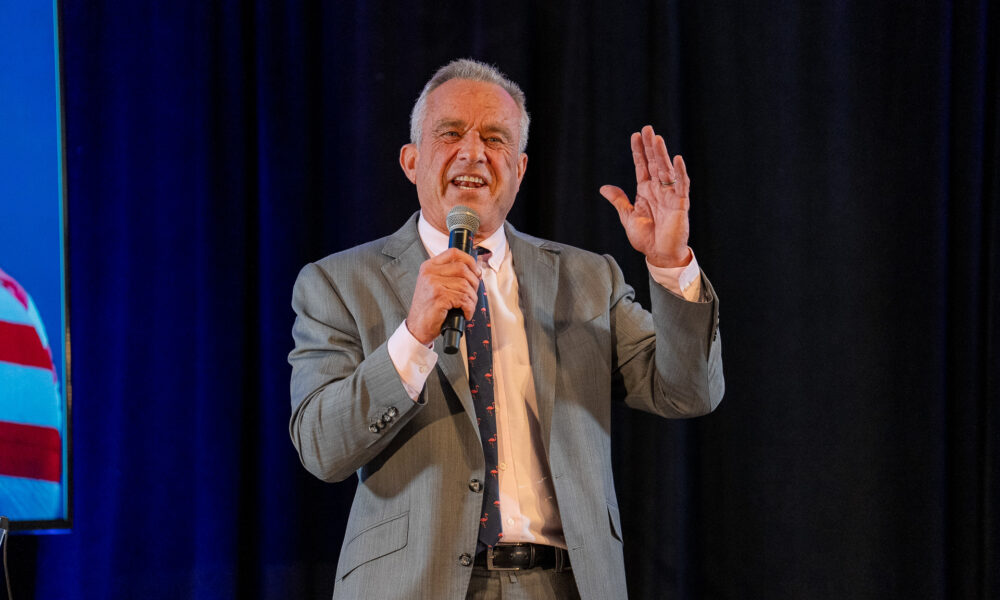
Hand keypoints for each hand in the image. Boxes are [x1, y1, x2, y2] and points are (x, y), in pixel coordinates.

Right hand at [406, 248, 480, 344]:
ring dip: (472, 299)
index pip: (454, 253)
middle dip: (474, 283)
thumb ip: (450, 275)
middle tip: (471, 295)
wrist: (417, 327)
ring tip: (467, 307)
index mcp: (429, 266)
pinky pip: (464, 299)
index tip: (476, 272)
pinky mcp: (439, 297)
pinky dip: (469, 308)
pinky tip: (464, 313)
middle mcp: (430, 273)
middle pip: (463, 269)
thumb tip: (476, 270)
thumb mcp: (434, 285)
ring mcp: (433, 284)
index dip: (469, 260)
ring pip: (466, 286)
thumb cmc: (428, 308)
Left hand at [600, 125, 691, 267]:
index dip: (639, 151)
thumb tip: (604, 187)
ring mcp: (670, 195)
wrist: (659, 254)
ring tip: (657, 139)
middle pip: (654, 163)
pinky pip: (681, 185)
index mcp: (646, 191)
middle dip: (650, 146)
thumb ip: (619, 201)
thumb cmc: (645, 237)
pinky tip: (677, 159)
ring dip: (662, 154)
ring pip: (666, 170)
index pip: (642, 166)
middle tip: (647, 128)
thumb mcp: (628, 216)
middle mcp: (659, 190)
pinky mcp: (680, 204)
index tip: (635, 135)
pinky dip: (680, 172)